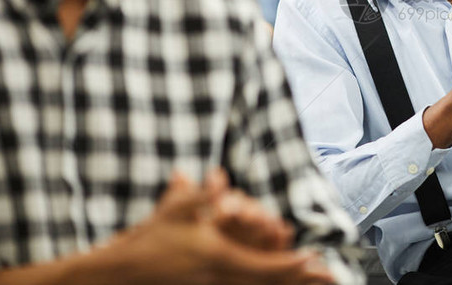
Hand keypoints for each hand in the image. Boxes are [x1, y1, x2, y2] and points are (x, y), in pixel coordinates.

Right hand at [110, 170, 334, 284]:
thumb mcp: (175, 210)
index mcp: (216, 257)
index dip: (290, 263)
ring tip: (313, 281)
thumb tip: (220, 176)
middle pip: (267, 282)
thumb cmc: (150, 239)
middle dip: (299, 280)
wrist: (121, 273)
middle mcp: (218, 278)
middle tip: (329, 276)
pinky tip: (278, 284)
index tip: (314, 258)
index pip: (262, 264)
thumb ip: (200, 194)